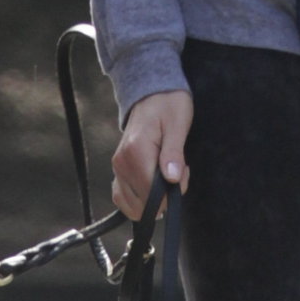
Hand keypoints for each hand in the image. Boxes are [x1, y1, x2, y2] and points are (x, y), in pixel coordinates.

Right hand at [112, 89, 192, 219]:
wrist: (152, 94)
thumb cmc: (168, 107)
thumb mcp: (178, 125)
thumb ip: (174, 153)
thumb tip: (172, 178)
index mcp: (135, 151)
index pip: (153, 193)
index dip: (172, 191)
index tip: (182, 171)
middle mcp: (121, 162)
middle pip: (144, 202)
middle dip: (165, 195)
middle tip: (176, 170)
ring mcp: (117, 168)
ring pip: (133, 205)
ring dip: (153, 198)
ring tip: (165, 173)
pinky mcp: (118, 171)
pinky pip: (123, 198)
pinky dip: (140, 199)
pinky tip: (154, 184)